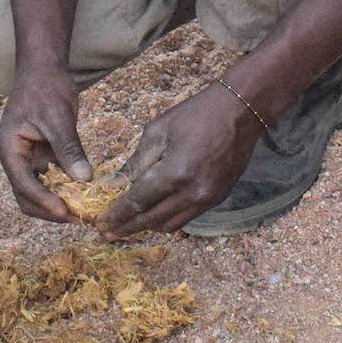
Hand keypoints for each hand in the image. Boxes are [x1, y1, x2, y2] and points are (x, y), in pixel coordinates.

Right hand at [0, 69, 88, 221]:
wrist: (43, 70)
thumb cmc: (46, 88)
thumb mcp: (59, 117)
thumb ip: (69, 148)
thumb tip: (83, 179)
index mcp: (9, 149)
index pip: (23, 184)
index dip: (44, 201)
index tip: (65, 211)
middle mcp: (13, 159)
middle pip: (26, 197)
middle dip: (50, 210)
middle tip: (78, 217)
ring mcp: (25, 160)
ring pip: (37, 193)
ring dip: (57, 204)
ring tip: (82, 211)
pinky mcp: (39, 158)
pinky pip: (49, 181)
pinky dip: (63, 190)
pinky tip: (82, 195)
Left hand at [101, 86, 260, 238]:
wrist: (240, 110)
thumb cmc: (196, 114)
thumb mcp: (158, 131)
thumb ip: (136, 162)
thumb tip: (114, 184)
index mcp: (176, 173)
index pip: (139, 202)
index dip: (118, 215)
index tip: (101, 224)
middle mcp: (193, 192)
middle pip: (153, 220)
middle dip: (128, 227)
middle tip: (108, 232)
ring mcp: (208, 198)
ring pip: (171, 225)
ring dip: (148, 227)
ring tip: (128, 226)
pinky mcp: (218, 198)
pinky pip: (187, 217)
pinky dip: (167, 219)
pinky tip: (154, 215)